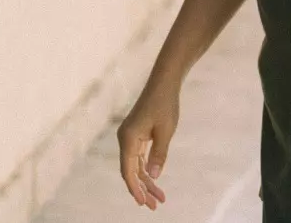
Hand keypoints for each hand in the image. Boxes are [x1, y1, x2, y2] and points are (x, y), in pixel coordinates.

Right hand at [117, 87, 178, 209]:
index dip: (134, 189)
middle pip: (130, 171)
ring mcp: (129, 137)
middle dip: (141, 189)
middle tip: (154, 206)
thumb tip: (152, 177)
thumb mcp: (165, 132)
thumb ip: (158, 155)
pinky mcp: (136, 135)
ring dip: (145, 182)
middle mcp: (125, 139)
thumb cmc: (164, 106)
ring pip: (135, 166)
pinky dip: (146, 170)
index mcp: (128, 138)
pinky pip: (138, 158)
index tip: (142, 203)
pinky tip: (154, 181)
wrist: (163, 85)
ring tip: (159, 198)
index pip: (127, 170)